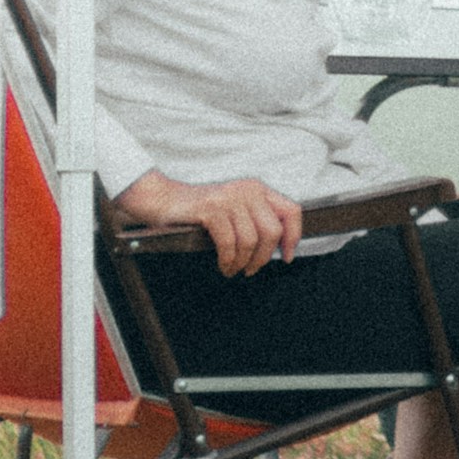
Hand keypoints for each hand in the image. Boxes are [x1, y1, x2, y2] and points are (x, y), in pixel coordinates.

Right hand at [116, 169, 300, 275]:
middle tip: (250, 269)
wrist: (165, 200)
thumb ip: (257, 221)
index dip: (293, 237)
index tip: (287, 257)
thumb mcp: (236, 209)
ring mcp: (229, 198)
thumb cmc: (202, 211)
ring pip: (251, 241)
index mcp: (258, 190)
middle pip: (272, 231)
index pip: (291, 211)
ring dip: (242, 262)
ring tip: (232, 269)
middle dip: (263, 257)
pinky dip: (227, 260)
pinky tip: (223, 265)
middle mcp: (248, 190)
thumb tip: (280, 249)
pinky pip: (229, 243)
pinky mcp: (211, 209)